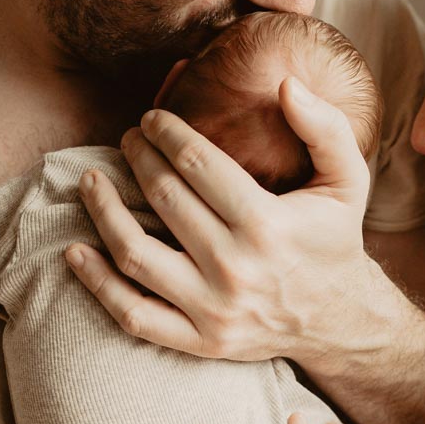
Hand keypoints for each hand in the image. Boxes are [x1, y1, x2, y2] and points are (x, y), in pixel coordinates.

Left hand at [65, 77, 373, 365]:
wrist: (340, 321)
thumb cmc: (335, 240)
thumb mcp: (348, 179)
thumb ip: (325, 127)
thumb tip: (286, 83)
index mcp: (267, 224)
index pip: (197, 164)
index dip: (165, 133)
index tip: (151, 120)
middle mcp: (235, 268)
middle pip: (164, 200)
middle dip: (137, 159)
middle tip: (127, 140)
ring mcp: (213, 309)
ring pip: (135, 254)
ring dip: (104, 211)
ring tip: (92, 181)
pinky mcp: (200, 340)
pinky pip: (134, 313)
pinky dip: (98, 284)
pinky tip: (76, 251)